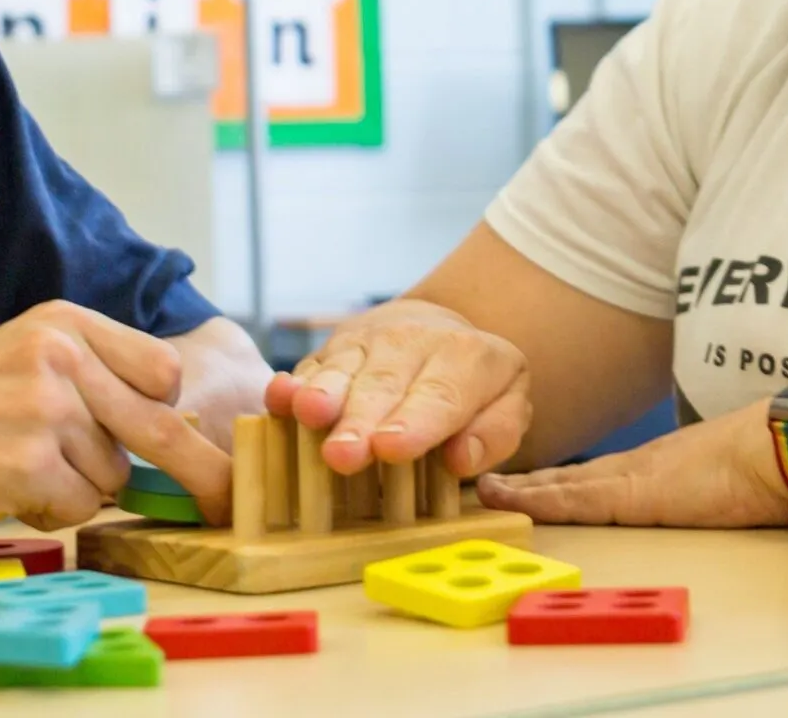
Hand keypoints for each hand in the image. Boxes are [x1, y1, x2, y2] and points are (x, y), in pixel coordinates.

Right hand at [0, 301, 233, 542]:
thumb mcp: (15, 363)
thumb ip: (85, 381)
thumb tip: (170, 429)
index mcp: (61, 322)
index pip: (162, 369)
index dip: (161, 411)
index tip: (164, 441)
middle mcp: (60, 354)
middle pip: (160, 424)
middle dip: (198, 471)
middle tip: (226, 503)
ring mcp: (46, 406)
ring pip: (115, 475)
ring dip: (80, 489)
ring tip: (13, 470)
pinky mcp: (30, 461)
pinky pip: (82, 507)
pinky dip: (52, 512)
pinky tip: (1, 491)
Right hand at [263, 299, 530, 478]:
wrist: (434, 327)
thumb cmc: (474, 383)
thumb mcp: (508, 402)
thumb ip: (495, 432)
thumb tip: (461, 459)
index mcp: (465, 358)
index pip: (441, 395)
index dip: (416, 422)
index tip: (391, 448)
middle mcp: (410, 344)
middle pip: (383, 386)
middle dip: (361, 420)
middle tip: (344, 455)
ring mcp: (364, 344)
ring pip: (341, 371)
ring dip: (322, 395)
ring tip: (308, 416)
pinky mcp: (329, 352)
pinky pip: (309, 368)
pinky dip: (292, 384)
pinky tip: (279, 396)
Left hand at [474, 400, 787, 528]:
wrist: (782, 445)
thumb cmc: (769, 460)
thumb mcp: (727, 474)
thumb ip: (709, 483)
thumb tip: (717, 494)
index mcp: (657, 466)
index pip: (595, 475)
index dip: (558, 480)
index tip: (528, 483)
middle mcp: (636, 467)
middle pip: (568, 478)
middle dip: (528, 483)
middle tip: (486, 485)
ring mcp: (633, 478)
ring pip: (563, 486)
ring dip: (523, 490)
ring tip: (485, 491)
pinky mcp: (635, 495)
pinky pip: (577, 501)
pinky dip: (540, 502)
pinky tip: (512, 502)